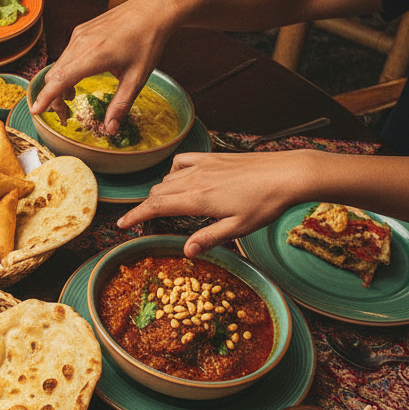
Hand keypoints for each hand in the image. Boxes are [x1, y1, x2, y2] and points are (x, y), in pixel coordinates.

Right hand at [30, 0, 177, 129]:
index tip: (35, 111)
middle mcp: (81, 43)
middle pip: (54, 75)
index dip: (45, 98)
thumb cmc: (148, 42)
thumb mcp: (137, 78)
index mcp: (94, 56)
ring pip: (59, 64)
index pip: (60, 80)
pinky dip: (65, 69)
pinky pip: (66, 54)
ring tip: (71, 97)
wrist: (154, 9)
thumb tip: (110, 130)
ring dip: (59, 83)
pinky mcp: (82, 30)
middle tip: (64, 115)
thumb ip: (120, 105)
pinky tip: (78, 76)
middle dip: (53, 97)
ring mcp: (79, 34)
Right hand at [117, 150, 316, 255]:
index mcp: (197, 200)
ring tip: (164, 206)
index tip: (121, 226)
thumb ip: (209, 238)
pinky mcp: (212, 157)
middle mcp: (194, 180)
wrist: (287, 174)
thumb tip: (186, 252)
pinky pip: (181, 161)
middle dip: (146, 207)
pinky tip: (180, 179)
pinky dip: (173, 172)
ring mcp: (202, 166)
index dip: (134, 216)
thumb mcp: (238, 229)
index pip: (155, 207)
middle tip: (143, 222)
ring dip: (160, 192)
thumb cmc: (265, 204)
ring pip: (167, 179)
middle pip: (157, 193)